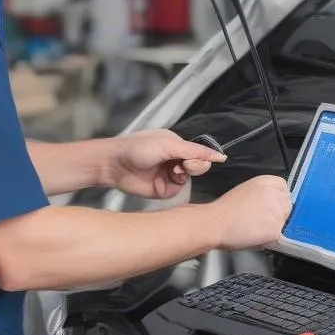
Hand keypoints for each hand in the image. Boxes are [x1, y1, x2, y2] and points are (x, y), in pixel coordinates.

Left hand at [106, 130, 225, 199]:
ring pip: (191, 178)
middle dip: (196, 165)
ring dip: (185, 174)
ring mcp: (170, 175)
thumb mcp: (169, 145)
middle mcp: (175, 160)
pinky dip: (177, 184)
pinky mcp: (164, 190)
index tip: (205, 158)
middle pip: (199, 166)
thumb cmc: (137, 148)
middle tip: (185, 164)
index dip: (204, 156)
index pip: (200, 152)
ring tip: (174, 170)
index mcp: (177, 145)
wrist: (114, 164)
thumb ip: (194, 151)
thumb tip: (220, 156)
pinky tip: (170, 178)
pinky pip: (179, 189)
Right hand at [212, 175, 292, 249]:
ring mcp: (277, 213)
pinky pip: (277, 236)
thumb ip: (262, 193)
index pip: (283, 187)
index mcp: (266, 182)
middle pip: (287, 204)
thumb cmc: (225, 209)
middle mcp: (275, 195)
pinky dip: (268, 239)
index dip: (276, 198)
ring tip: (254, 229)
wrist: (216, 223)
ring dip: (273, 226)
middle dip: (278, 212)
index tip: (269, 205)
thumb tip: (269, 203)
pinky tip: (254, 236)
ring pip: (283, 222)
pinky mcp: (276, 230)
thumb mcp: (246, 190)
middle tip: (260, 219)